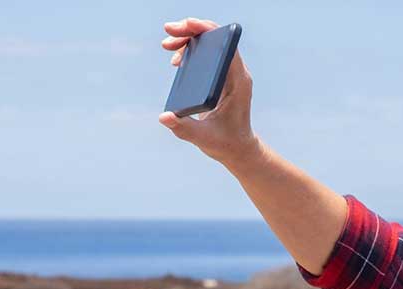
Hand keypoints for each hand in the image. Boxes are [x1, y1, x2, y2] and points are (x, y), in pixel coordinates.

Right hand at [158, 17, 259, 166]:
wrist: (238, 150)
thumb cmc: (226, 144)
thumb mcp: (204, 139)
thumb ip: (184, 129)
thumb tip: (164, 117)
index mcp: (238, 82)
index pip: (227, 45)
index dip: (207, 29)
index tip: (186, 26)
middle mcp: (236, 74)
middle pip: (217, 39)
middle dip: (192, 30)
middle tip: (168, 32)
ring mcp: (230, 75)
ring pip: (212, 45)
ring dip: (189, 39)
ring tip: (167, 45)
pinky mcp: (222, 79)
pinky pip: (209, 55)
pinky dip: (192, 51)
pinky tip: (177, 60)